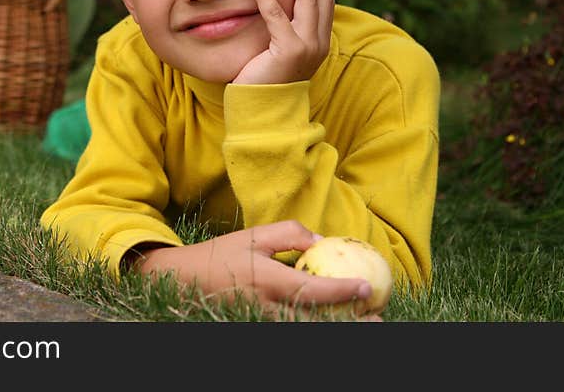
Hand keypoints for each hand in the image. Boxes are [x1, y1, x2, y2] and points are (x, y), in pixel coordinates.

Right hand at [130, 220, 378, 318]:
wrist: (184, 282)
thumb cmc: (220, 255)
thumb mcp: (253, 236)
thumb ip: (288, 234)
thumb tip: (321, 240)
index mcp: (268, 282)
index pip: (315, 291)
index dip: (344, 291)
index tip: (367, 286)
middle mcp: (269, 309)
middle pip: (319, 321)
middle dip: (352, 322)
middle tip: (379, 317)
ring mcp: (264, 322)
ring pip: (309, 328)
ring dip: (340, 326)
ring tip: (366, 322)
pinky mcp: (260, 326)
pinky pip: (296, 327)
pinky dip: (318, 325)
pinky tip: (336, 320)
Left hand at [233, 0, 333, 84]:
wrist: (263, 112)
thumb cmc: (267, 81)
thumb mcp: (282, 51)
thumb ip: (286, 30)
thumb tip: (280, 6)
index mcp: (320, 41)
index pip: (326, 0)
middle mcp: (319, 43)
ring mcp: (307, 47)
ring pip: (307, 0)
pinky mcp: (288, 52)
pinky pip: (277, 18)